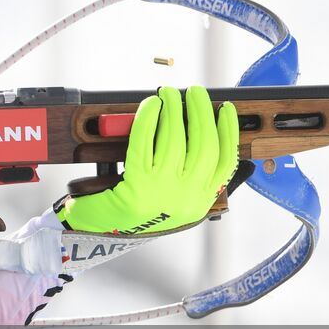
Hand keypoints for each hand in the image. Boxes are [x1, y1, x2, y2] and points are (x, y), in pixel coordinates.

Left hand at [55, 85, 237, 235]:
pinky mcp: (136, 185)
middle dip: (200, 113)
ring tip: (169, 94)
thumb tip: (198, 131)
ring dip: (173, 110)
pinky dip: (148, 119)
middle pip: (204, 146)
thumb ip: (188, 175)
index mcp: (199, 202)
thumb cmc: (132, 214)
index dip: (229, 132)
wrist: (99, 235)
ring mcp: (162, 192)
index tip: (224, 110)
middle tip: (194, 92)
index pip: (225, 162)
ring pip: (175, 140)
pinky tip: (150, 106)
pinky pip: (144, 142)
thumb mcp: (171, 202)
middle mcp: (186, 198)